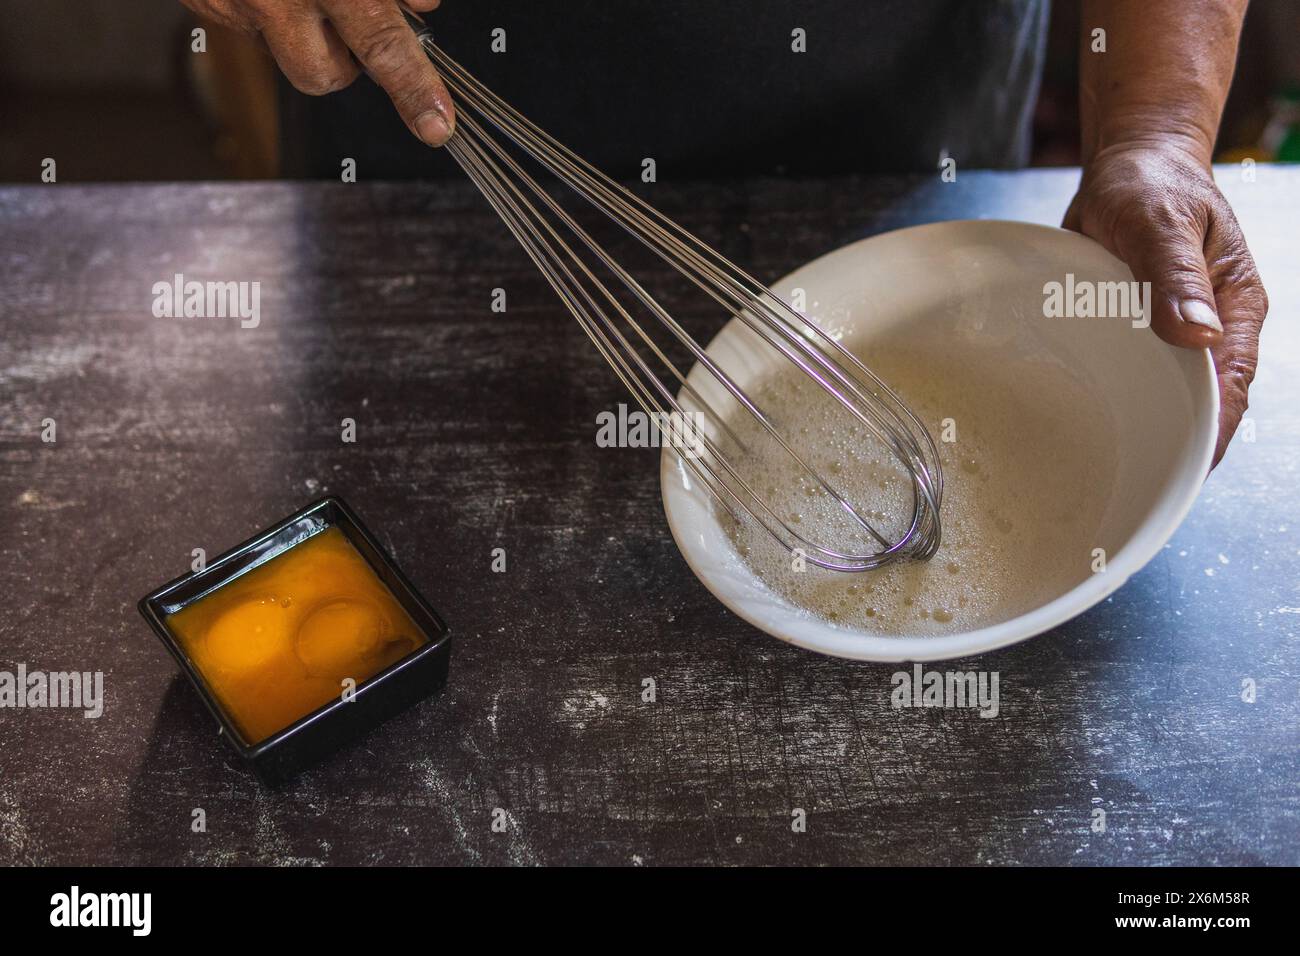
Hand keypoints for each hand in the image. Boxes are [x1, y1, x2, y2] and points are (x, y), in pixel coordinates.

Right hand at [181, 0, 454, 145]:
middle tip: (361, 20)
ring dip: (309, 34)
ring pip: (287, 54)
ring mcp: (232, 1)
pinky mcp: (202, 1)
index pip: (381, 41)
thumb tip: (420, 2)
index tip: (436, 124)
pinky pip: (249, 27)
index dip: (413, 86)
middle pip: (327, 73)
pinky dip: (269, 8)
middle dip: (351, 61)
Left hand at [1063, 140, 1266, 466]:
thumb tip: (1198, 334)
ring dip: (1140, 423)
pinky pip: (1130, 373)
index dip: (1213, 433)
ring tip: (1108, 467)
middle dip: (1174, 443)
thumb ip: (1174, 274)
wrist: (1129, 165)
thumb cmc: (1151, 184)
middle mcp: (1207, 328)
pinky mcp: (1136, 331)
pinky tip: (1085, 422)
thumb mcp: (1160, 220)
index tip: (1184, 469)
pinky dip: (1114, 396)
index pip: (1231, 386)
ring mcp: (1171, 333)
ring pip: (1163, 393)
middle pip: (1201, 403)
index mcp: (1233, 308)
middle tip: (1134, 482)